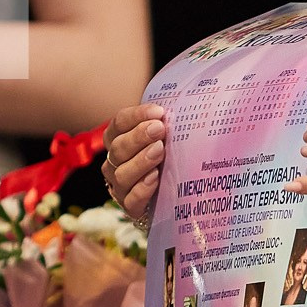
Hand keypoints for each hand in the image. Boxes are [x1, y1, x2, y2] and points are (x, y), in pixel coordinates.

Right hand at [103, 103, 166, 222]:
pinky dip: (142, 188)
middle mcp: (114, 162)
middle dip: (139, 137)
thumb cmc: (168, 156)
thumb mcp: (167, 135)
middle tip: (159, 129)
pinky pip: (130, 200)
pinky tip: (155, 178)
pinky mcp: (130, 207)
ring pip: (122, 174)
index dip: (136, 115)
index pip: (119, 123)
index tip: (159, 112)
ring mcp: (119, 186)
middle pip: (119, 148)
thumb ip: (169, 120)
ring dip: (141, 161)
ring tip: (160, 152)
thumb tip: (192, 99)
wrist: (172, 194)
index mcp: (118, 138)